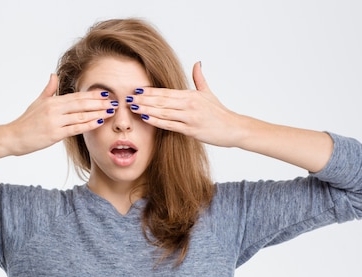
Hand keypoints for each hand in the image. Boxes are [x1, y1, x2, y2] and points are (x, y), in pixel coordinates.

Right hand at [6, 74, 116, 155]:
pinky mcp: (54, 134)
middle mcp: (54, 109)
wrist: (13, 136)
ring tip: (111, 111)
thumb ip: (48, 89)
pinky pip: (75, 128)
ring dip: (98, 113)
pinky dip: (88, 124)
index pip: (76, 96)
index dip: (92, 94)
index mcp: (52, 101)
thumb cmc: (26, 121)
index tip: (106, 93)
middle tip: (115, 101)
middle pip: (81, 103)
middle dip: (99, 102)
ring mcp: (55, 121)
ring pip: (81, 115)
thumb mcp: (37, 102)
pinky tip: (99, 122)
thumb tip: (53, 75)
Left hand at [127, 62, 243, 147]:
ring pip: (163, 112)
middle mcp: (189, 104)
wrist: (233, 128)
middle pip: (162, 101)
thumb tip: (197, 62)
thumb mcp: (208, 93)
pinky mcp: (191, 130)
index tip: (136, 90)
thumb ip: (199, 78)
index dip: (150, 91)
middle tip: (128, 98)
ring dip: (146, 109)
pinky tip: (146, 118)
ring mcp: (190, 117)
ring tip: (132, 108)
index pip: (166, 92)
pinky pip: (170, 125)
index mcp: (191, 95)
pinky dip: (156, 121)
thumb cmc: (219, 112)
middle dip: (143, 100)